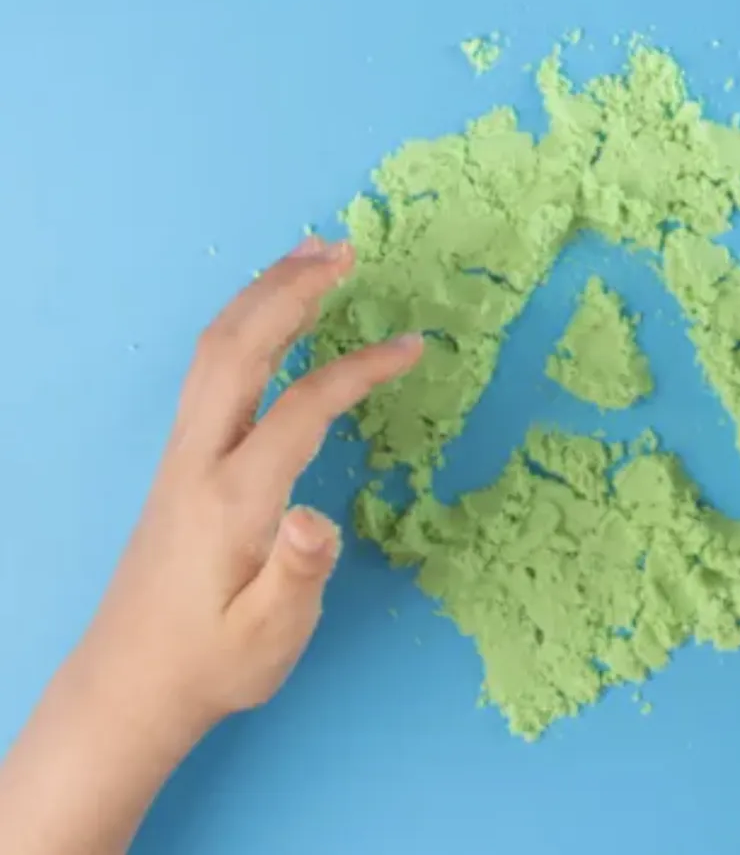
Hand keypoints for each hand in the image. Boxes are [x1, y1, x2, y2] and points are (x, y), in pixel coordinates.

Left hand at [0, 235, 422, 854]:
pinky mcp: (181, 458)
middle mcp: (200, 459)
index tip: (414, 346)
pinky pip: (210, 367)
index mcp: (233, 499)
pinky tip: (271, 315)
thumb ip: (298, 575)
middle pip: (238, 349)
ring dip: (261, 295)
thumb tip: (318, 516)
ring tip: (311, 257)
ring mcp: (183, 453)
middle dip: (289, 290)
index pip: (301, 409)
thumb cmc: (215, 660)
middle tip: (343, 250)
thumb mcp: (268, 637)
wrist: (134, 680)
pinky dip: (245, 322)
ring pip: (214, 349)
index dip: (359, 370)